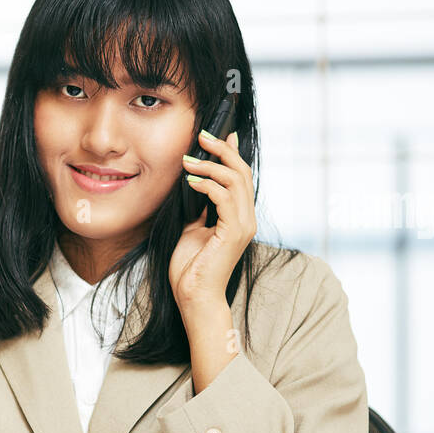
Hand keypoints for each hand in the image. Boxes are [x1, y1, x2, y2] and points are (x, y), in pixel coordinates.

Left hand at [168, 130, 256, 313]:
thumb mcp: (192, 230)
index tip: (214, 135)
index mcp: (238, 216)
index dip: (231, 152)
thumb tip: (193, 185)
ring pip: (235, 180)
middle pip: (241, 172)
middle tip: (202, 135)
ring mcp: (243, 225)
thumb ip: (198, 209)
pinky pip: (224, 197)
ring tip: (187, 159)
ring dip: (210, 165)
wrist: (194, 297)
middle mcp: (246, 218)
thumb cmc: (191, 269)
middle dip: (222, 150)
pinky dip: (207, 185)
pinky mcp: (234, 232)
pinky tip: (190, 181)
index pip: (240, 176)